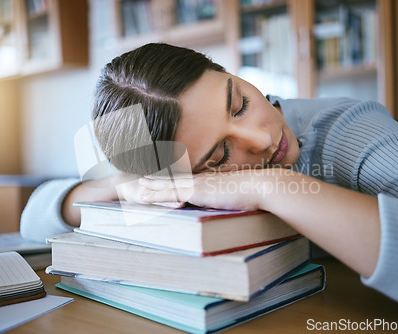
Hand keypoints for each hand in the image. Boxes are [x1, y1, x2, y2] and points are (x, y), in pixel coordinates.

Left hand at [138, 169, 276, 210]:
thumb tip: (234, 201)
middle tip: (143, 178)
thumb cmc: (255, 192)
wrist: (260, 186)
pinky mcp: (194, 192)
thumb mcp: (241, 193)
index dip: (173, 178)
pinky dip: (154, 195)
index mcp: (210, 180)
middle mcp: (200, 179)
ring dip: (151, 186)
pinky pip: (168, 194)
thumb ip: (232, 195)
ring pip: (167, 185)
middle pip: (174, 179)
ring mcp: (196, 185)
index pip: (187, 179)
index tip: (164, 176)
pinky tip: (142, 196)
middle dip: (158, 179)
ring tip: (137, 185)